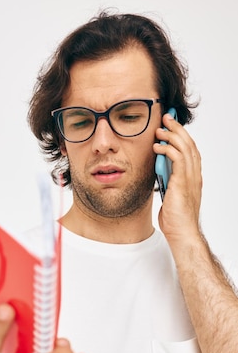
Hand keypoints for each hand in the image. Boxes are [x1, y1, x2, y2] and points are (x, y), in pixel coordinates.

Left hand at [153, 113, 202, 246]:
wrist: (182, 233)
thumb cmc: (175, 220)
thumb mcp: (169, 196)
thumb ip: (166, 183)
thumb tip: (157, 174)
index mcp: (192, 177)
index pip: (190, 150)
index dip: (181, 136)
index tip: (171, 127)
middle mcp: (194, 175)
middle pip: (189, 144)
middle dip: (177, 129)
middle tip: (166, 118)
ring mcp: (191, 178)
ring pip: (185, 147)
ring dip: (172, 135)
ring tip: (160, 129)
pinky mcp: (183, 183)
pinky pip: (178, 159)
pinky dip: (168, 149)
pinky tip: (158, 147)